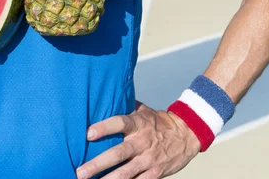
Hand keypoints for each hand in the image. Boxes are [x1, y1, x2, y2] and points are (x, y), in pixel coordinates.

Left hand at [76, 101, 199, 178]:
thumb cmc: (160, 122)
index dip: (104, 128)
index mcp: (139, 124)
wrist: (187, 135)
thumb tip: (105, 98)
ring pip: (126, 173)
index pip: (120, 123)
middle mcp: (142, 142)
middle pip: (118, 153)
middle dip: (98, 164)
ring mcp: (149, 159)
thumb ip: (126, 107)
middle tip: (80, 172)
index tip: (88, 134)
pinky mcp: (155, 173)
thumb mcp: (144, 111)